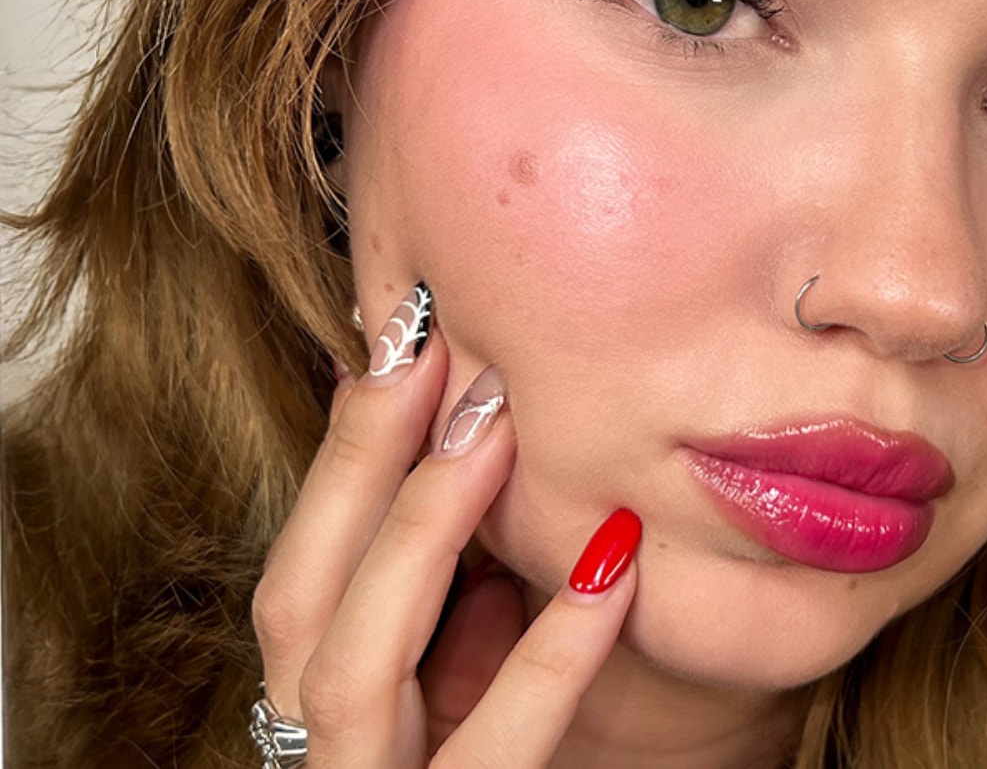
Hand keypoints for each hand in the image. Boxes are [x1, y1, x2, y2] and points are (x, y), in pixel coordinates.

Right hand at [253, 285, 640, 765]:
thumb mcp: (464, 693)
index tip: (403, 335)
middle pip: (299, 601)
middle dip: (361, 468)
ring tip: (497, 426)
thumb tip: (483, 485)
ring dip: (424, 533)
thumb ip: (457, 614)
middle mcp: (325, 758)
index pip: (300, 569)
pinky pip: (490, 761)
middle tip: (438, 347)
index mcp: (325, 706)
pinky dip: (547, 661)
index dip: (344, 455)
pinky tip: (612, 571)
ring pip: (351, 669)